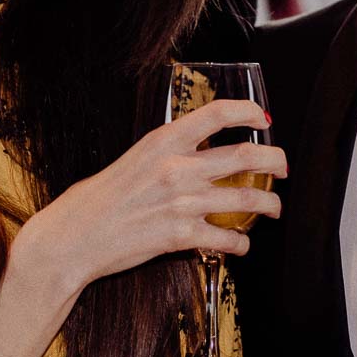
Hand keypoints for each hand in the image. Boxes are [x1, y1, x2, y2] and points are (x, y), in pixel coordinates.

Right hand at [18, 98, 284, 296]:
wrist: (73, 238)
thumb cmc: (97, 200)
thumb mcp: (133, 159)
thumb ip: (168, 154)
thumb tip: (198, 152)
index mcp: (163, 141)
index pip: (217, 114)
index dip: (248, 112)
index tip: (263, 118)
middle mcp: (177, 167)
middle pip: (246, 155)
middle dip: (276, 160)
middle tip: (283, 167)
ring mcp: (182, 202)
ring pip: (248, 198)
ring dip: (270, 203)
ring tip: (274, 207)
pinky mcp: (181, 236)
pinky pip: (227, 238)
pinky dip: (241, 243)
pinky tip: (241, 244)